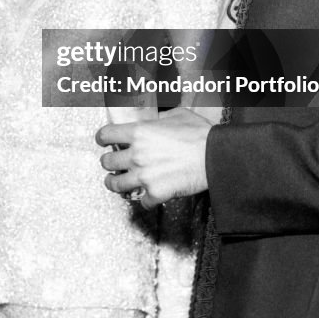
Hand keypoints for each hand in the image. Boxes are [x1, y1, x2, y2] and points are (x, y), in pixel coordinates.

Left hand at [96, 107, 211, 208]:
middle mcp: (137, 154)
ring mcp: (144, 175)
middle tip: (112, 164)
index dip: (102, 138)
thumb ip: (159, 118)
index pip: (106, 135)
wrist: (216, 157)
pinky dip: (145, 201)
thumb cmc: (200, 135)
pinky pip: (142, 202)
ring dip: (115, 184)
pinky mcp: (156, 193)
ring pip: (115, 184)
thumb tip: (155, 120)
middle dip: (108, 163)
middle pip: (106, 161)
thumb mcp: (177, 115)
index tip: (103, 142)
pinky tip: (148, 198)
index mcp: (139, 132)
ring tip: (116, 183)